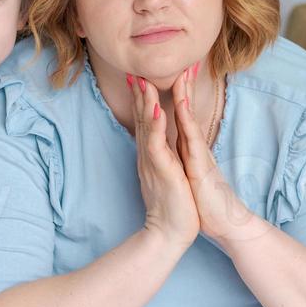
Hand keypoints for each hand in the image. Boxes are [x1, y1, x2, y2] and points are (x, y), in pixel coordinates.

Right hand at [130, 72, 199, 249]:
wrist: (171, 233)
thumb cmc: (172, 207)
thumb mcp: (165, 176)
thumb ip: (160, 160)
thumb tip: (156, 148)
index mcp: (152, 156)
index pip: (146, 124)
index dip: (142, 102)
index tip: (138, 80)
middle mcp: (149, 156)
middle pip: (143, 120)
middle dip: (139, 96)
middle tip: (134, 73)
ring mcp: (153, 162)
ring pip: (148, 128)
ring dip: (146, 104)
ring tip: (143, 82)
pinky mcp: (161, 171)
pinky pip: (157, 145)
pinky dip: (157, 126)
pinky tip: (158, 110)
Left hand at [173, 62, 257, 243]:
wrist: (224, 225)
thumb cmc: (205, 203)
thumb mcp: (191, 175)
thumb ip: (186, 160)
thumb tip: (180, 149)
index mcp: (189, 149)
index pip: (181, 115)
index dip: (176, 93)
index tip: (170, 72)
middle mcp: (195, 147)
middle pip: (186, 109)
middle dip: (183, 83)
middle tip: (183, 59)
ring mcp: (199, 154)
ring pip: (188, 118)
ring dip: (183, 93)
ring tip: (182, 71)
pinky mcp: (199, 166)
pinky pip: (190, 138)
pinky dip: (183, 120)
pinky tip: (178, 105)